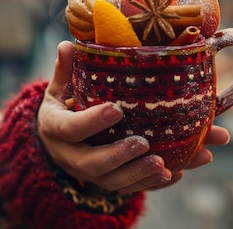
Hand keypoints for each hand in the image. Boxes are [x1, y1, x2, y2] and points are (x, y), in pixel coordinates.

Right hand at [38, 41, 230, 193]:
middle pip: (92, 164)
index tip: (116, 110)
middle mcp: (70, 156)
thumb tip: (66, 45)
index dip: (92, 122)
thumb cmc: (62, 108)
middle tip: (145, 144)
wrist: (55, 142)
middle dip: (119, 156)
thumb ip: (65, 70)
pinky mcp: (107, 182)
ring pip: (113, 182)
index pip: (70, 128)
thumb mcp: (58, 89)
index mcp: (56, 128)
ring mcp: (89, 174)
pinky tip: (177, 173)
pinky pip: (130, 188)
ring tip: (166, 166)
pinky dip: (153, 183)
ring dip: (140, 175)